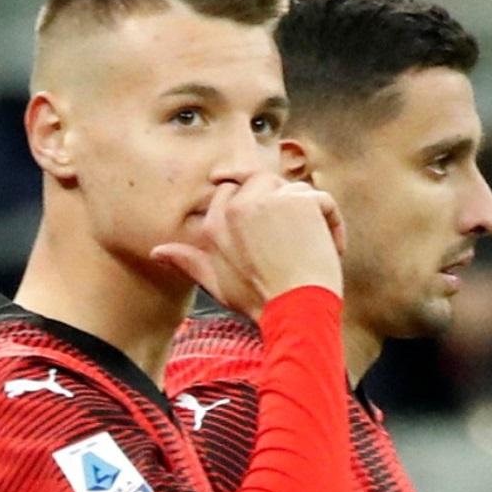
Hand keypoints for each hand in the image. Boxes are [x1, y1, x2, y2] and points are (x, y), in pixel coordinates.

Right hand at [151, 173, 344, 319]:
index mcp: (214, 224)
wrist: (295, 310)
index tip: (274, 225)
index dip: (256, 200)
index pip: (231, 188)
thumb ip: (189, 262)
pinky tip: (333, 247)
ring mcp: (268, 200)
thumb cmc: (259, 301)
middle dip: (284, 203)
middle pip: (264, 180)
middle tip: (297, 237)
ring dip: (311, 216)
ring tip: (316, 247)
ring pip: (295, 190)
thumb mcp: (217, 284)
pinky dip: (333, 223)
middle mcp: (236, 206)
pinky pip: (322, 198)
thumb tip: (158, 252)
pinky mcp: (299, 201)